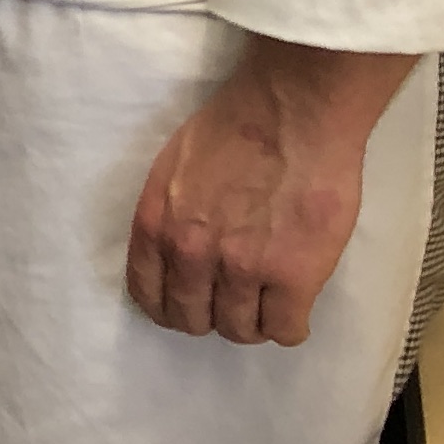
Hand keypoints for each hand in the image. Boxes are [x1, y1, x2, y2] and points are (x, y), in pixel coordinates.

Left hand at [125, 35, 417, 344]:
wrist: (292, 112)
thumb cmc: (235, 128)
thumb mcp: (173, 170)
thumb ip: (170, 216)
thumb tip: (176, 253)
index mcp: (156, 225)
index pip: (148, 295)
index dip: (171, 306)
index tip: (191, 303)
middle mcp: (189, 253)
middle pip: (192, 319)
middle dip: (211, 315)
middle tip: (234, 302)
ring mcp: (241, 269)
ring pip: (239, 330)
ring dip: (252, 322)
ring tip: (267, 302)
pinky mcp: (293, 277)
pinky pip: (284, 330)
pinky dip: (289, 327)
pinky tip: (294, 309)